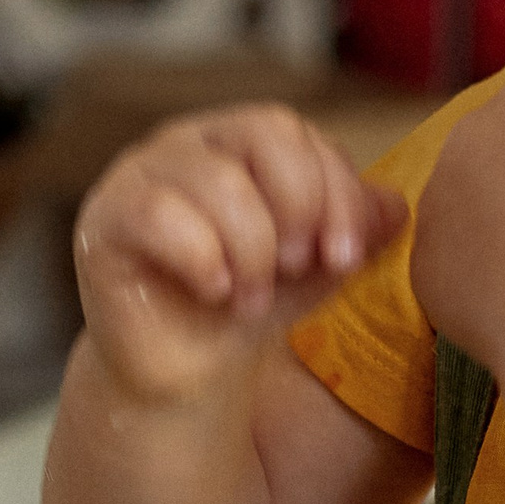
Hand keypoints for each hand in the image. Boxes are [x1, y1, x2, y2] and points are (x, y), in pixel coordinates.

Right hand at [73, 107, 407, 407]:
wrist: (185, 372)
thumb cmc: (248, 307)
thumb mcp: (315, 269)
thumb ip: (355, 231)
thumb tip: (398, 207)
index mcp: (238, 140)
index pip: (294, 131)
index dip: (333, 191)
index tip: (346, 257)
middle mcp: (187, 142)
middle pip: (263, 134)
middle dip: (298, 210)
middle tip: (296, 269)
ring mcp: (139, 174)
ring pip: (218, 180)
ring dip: (252, 251)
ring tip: (251, 298)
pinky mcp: (106, 219)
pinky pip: (160, 215)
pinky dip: (204, 260)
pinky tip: (215, 293)